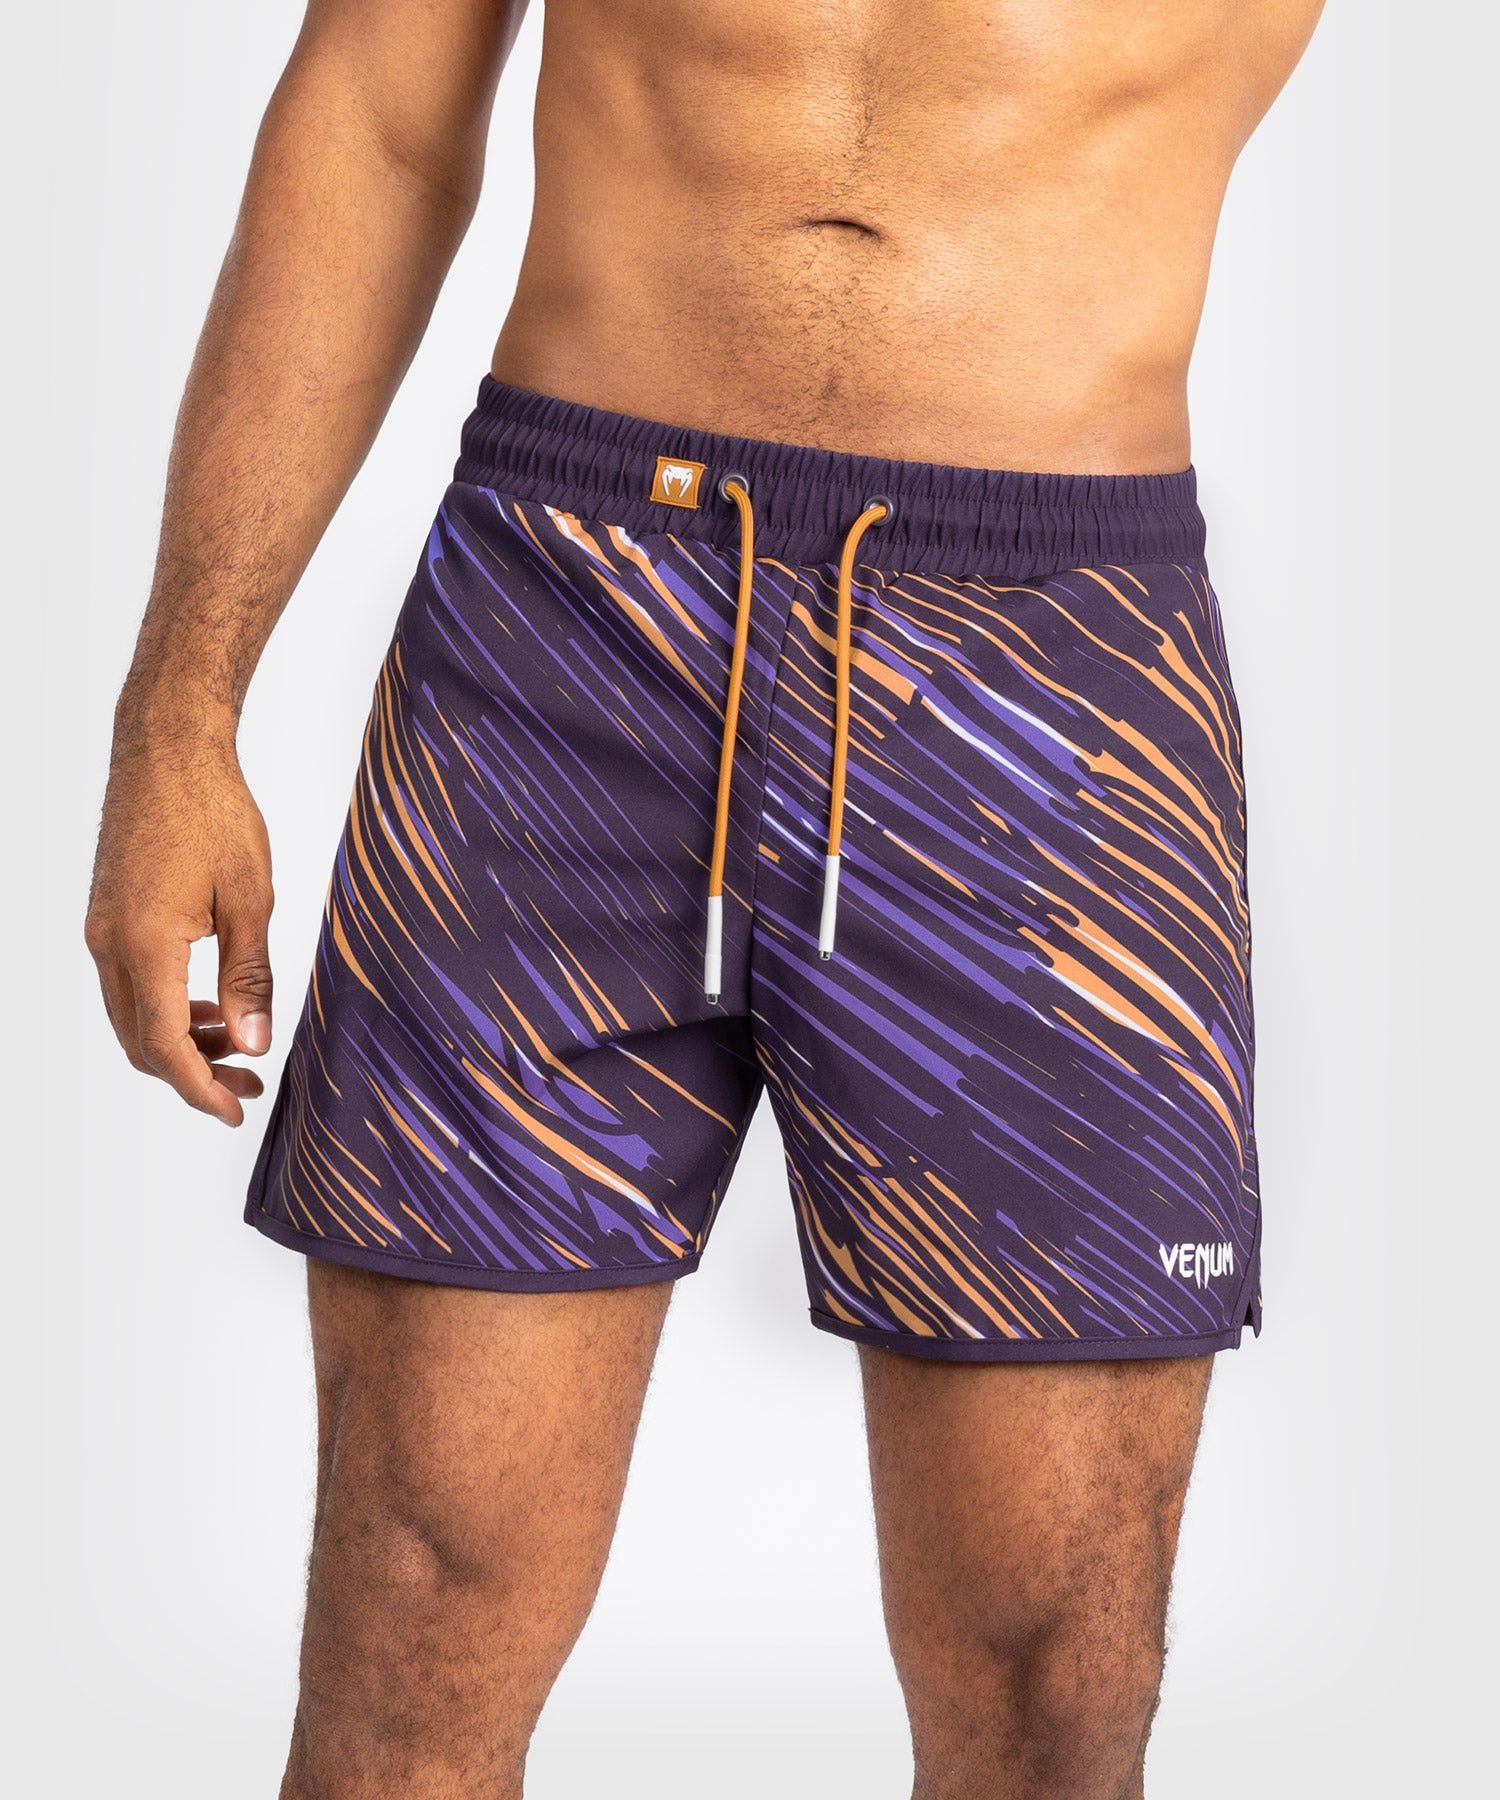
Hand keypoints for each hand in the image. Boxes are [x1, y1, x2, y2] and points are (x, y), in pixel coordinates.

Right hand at [86, 725, 274, 1126]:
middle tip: (249, 1083)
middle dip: (193, 1074)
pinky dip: (167, 1009)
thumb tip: (254, 1043)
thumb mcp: (251, 899)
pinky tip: (211, 1005)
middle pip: (141, 1042)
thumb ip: (249, 978)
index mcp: (145, 944)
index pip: (165, 1046)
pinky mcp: (107, 916)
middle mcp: (109, 944)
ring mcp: (101, 930)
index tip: (236, 1111)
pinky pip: (129, 985)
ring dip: (180, 1043)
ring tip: (237, 1046)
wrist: (167, 751)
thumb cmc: (215, 813)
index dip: (200, 1089)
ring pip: (132, 1016)